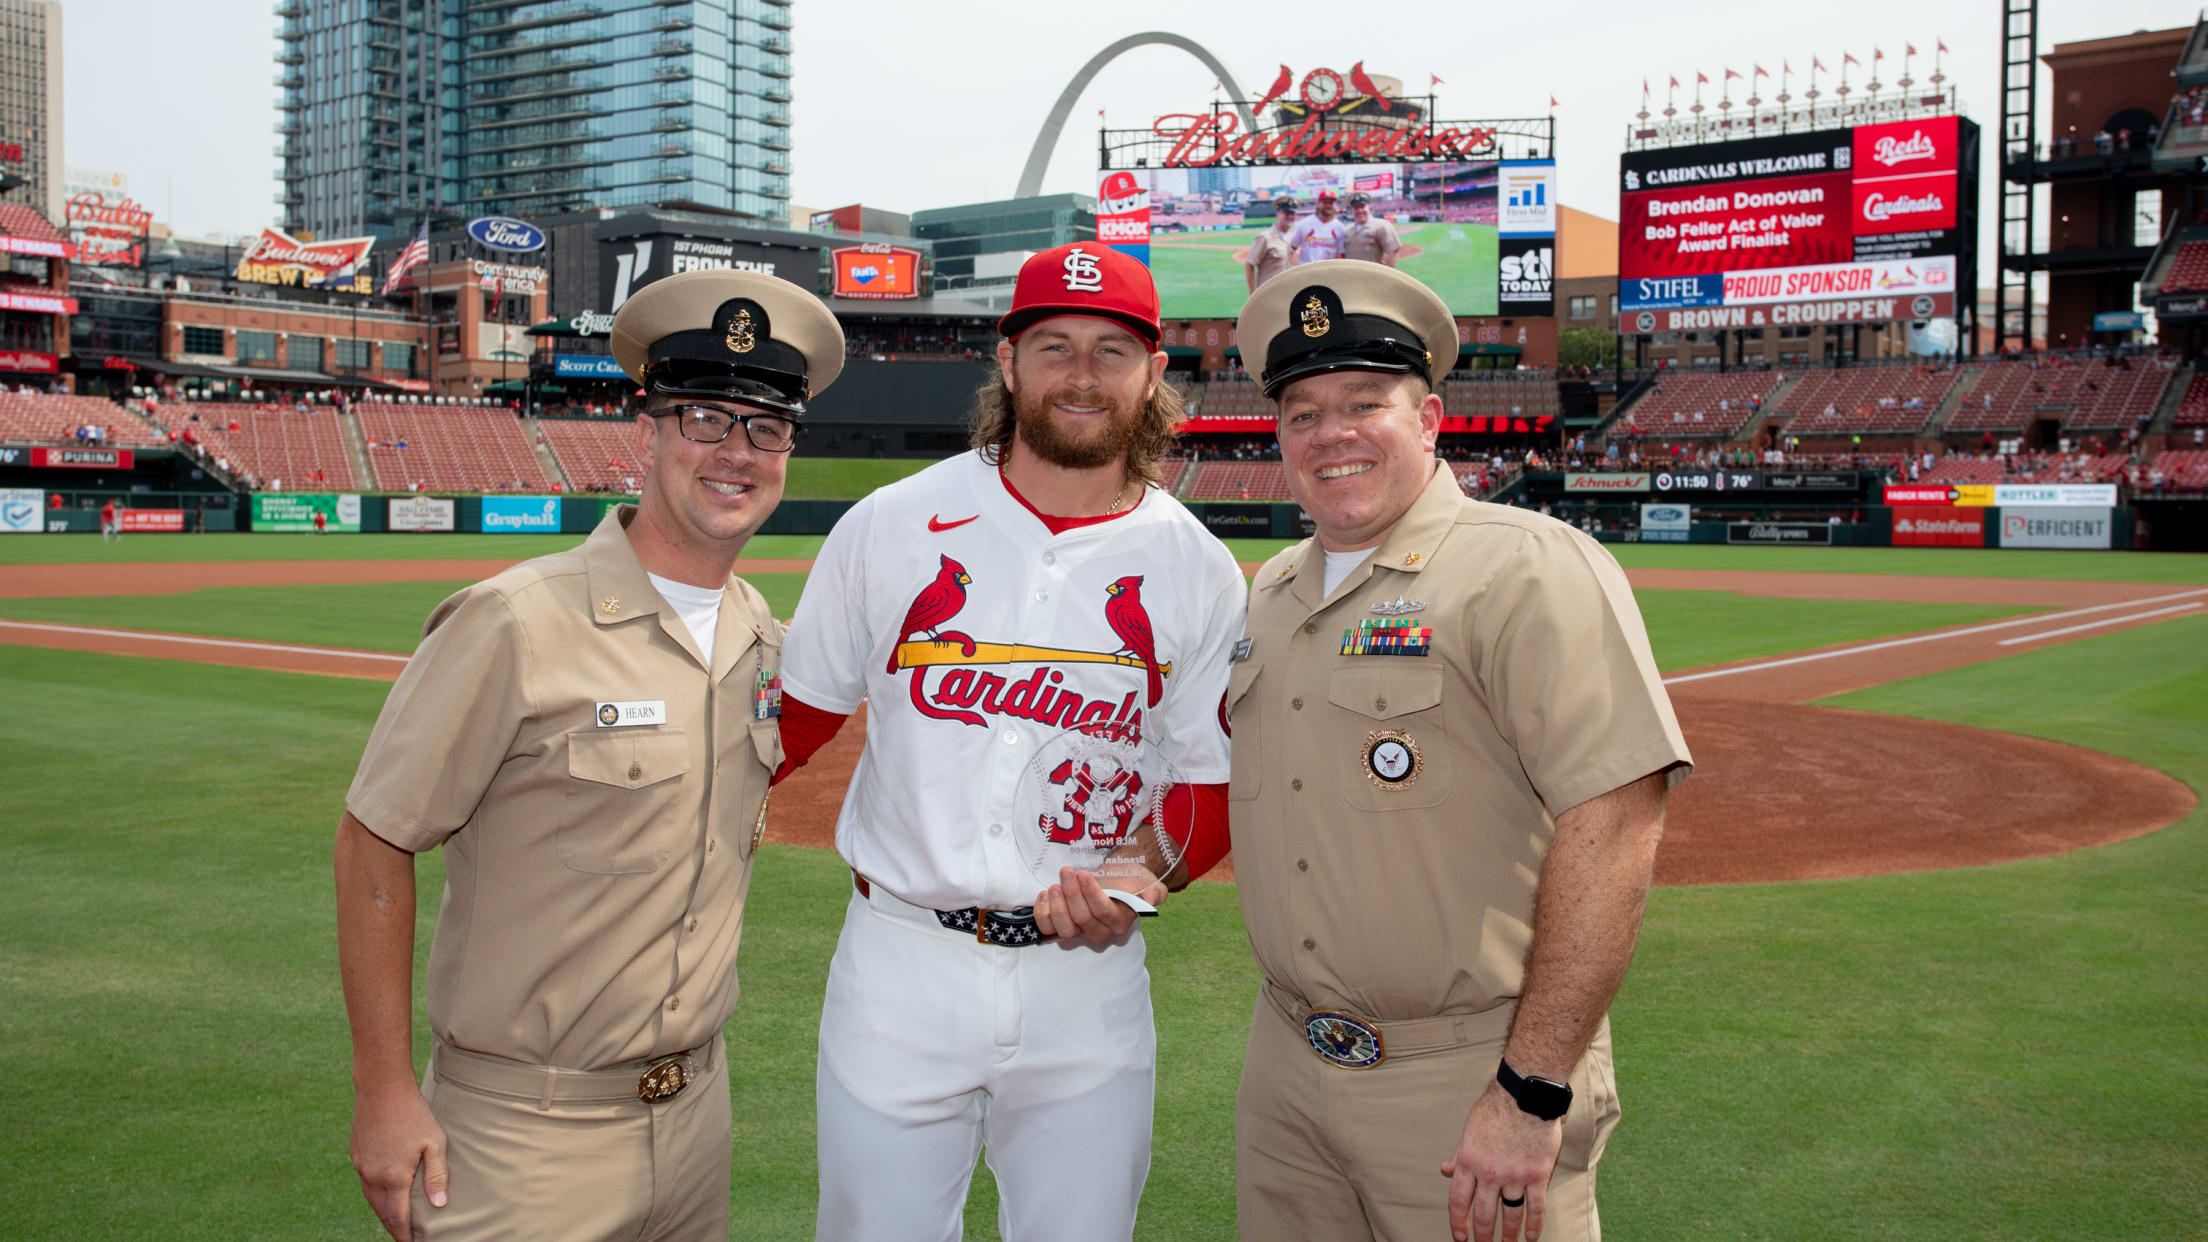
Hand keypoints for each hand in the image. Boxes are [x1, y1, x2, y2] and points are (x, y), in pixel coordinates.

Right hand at [350, 1082, 448, 1241]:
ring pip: (371, 1199)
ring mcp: (361, 1166)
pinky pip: (365, 1182)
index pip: (397, 1217)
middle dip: (393, 1227)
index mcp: (393, 1177)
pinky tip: (384, 1192)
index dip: (404, 1234)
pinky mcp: (356, 1155)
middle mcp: (372, 1176)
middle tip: (405, 1237)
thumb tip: (439, 1206)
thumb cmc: (413, 1113)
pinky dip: (374, 1194)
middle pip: (381, 1212)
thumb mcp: (434, 1143)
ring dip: (383, 1212)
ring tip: (395, 1220)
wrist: (381, 1088)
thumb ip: (436, 1176)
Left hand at [1032, 866, 1161, 944]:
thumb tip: (1149, 899)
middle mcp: (1100, 931)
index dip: (1091, 894)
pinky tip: (1045, 894)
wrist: (1117, 878)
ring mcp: (1080, 931)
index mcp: (1120, 921)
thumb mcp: (1148, 881)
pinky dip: (1043, 913)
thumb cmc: (1131, 880)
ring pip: (1065, 929)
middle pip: (1083, 919)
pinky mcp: (1063, 927)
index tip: (1083, 874)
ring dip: (1057, 907)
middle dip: (1072, 894)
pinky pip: (1048, 929)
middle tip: (1067, 872)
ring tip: (1054, 885)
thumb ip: (1155, 892)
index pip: (1103, 912)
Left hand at [1441, 1081, 1563, 1241]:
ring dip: (1509, 1233)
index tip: (1460, 1236)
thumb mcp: (1469, 1130)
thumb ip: (1458, 1154)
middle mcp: (1489, 1173)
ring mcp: (1514, 1176)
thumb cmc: (1495, 1109)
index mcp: (1468, 1161)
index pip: (1458, 1200)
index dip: (1458, 1221)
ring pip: (1510, 1214)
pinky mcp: (1537, 1174)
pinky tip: (1531, 1235)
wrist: (1525, 1095)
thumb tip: (1445, 1171)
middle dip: (1483, 1234)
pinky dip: (1534, 1224)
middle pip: (1484, 1213)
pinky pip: (1535, 1206)